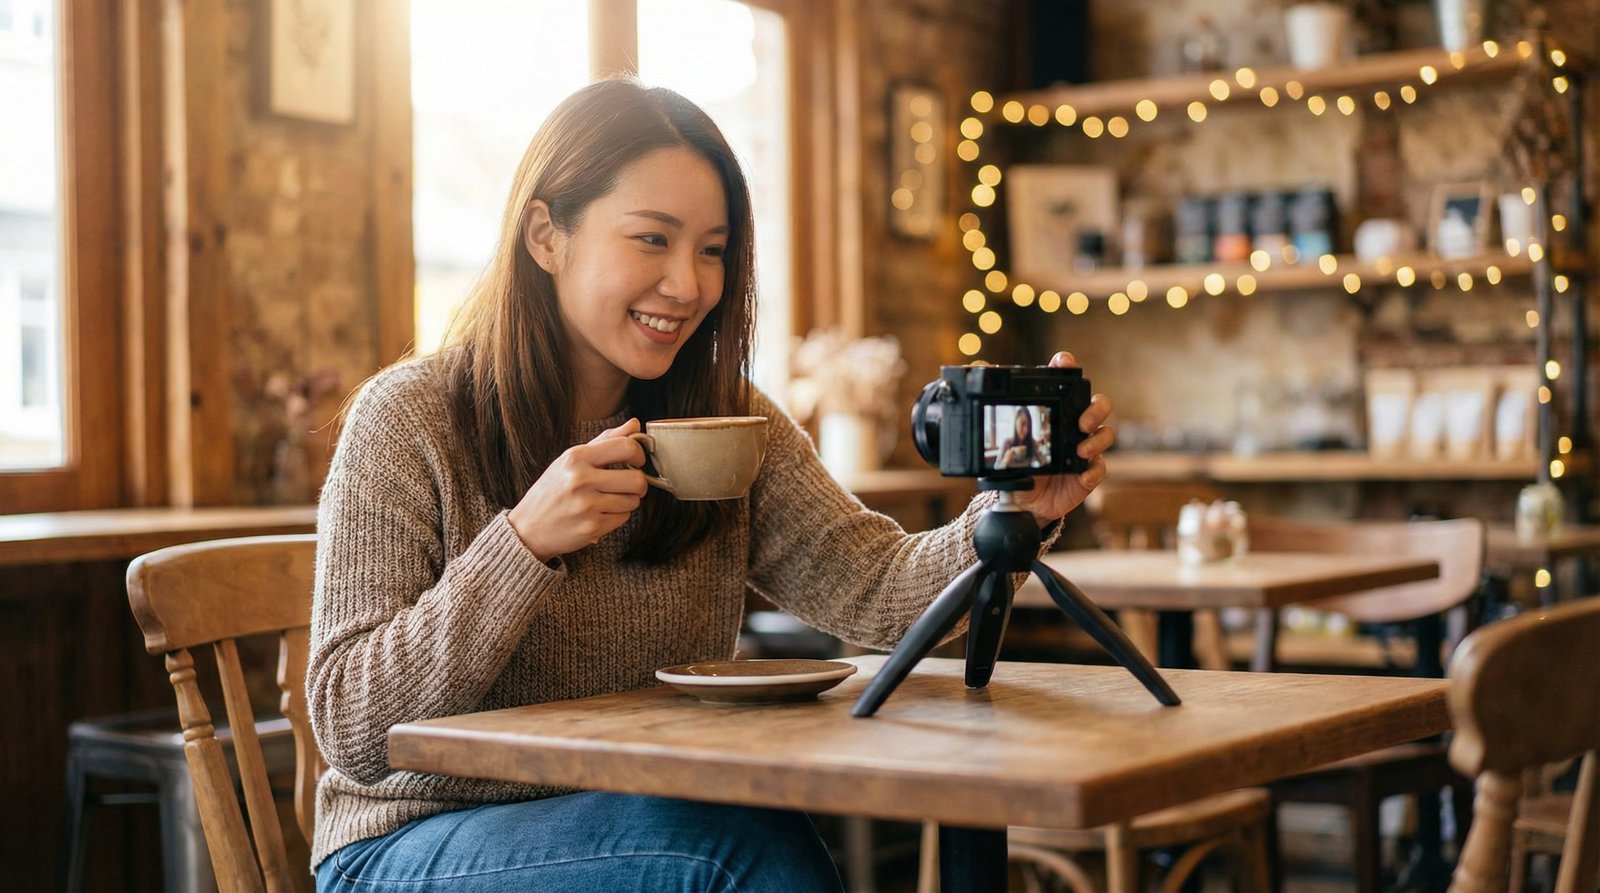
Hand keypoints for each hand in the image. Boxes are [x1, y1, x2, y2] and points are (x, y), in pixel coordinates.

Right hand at [507, 418, 649, 561]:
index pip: (626, 447)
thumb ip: (605, 441)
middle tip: (629, 486)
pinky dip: (617, 516)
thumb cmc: (552, 491)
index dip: (639, 455)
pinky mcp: (591, 527)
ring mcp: (586, 505)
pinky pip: (623, 518)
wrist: (528, 528)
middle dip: (639, 484)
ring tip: (609, 501)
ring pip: (632, 501)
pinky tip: (600, 513)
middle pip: (637, 479)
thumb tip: (635, 425)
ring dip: (627, 502)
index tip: (636, 462)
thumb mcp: (571, 460)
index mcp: (576, 457)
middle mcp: (581, 479)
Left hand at [1013, 351, 1113, 525]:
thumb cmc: (1018, 471)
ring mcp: (1084, 451)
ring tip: (1080, 450)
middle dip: (1096, 408)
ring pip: (1105, 434)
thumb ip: (1003, 436)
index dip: (1067, 369)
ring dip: (1097, 440)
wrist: (1023, 504)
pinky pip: (1100, 468)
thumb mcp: (1005, 451)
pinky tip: (1083, 474)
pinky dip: (1094, 470)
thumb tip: (995, 416)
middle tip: (1082, 421)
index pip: (1065, 386)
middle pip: (1098, 406)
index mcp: (1055, 416)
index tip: (1064, 361)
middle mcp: (1073, 429)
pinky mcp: (1087, 475)